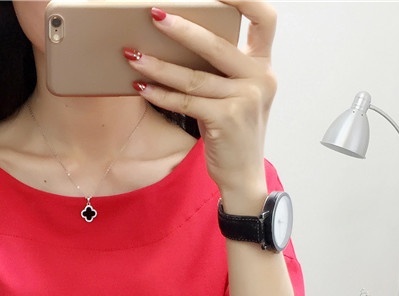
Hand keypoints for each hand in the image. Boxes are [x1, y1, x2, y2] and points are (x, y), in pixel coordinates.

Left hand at [125, 1, 276, 211]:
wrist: (243, 176)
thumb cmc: (234, 134)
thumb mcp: (238, 95)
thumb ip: (224, 70)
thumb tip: (181, 41)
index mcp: (263, 67)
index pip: (265, 18)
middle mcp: (260, 79)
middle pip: (217, 44)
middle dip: (182, 28)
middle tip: (154, 14)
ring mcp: (245, 100)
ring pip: (194, 76)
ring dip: (159, 64)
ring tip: (133, 55)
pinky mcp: (227, 120)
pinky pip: (186, 102)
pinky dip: (161, 94)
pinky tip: (142, 86)